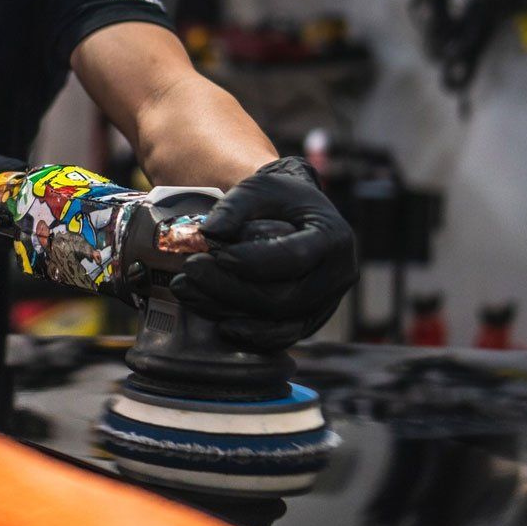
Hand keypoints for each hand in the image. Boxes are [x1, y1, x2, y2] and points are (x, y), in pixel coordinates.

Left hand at [170, 157, 357, 349]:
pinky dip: (250, 336)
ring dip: (229, 311)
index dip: (253, 261)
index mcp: (333, 238)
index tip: (218, 254)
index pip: (295, 258)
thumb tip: (209, 232)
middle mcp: (337, 276)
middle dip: (230, 288)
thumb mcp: (260, 188)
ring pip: (279, 323)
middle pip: (284, 298)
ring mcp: (325, 304)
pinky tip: (220, 324)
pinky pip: (281, 337)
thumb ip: (235, 206)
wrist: (300, 216)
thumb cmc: (281, 199)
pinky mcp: (309, 321)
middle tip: (191, 269)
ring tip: (189, 291)